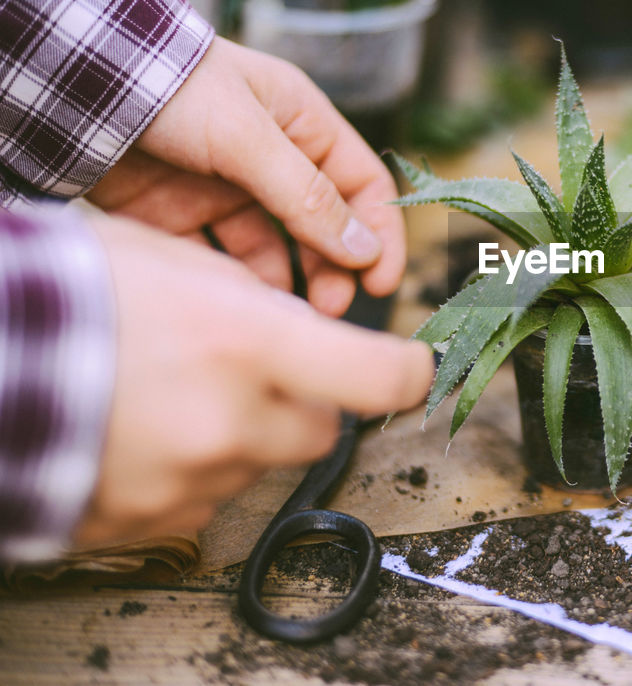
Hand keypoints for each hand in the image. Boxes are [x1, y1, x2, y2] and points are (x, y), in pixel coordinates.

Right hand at [73, 215, 433, 548]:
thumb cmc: (68, 289)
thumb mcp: (175, 262)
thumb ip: (254, 301)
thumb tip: (301, 326)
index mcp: (247, 344)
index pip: (378, 378)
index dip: (405, 373)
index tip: (410, 366)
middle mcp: (229, 421)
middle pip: (318, 429)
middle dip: (300, 399)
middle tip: (253, 370)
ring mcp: (185, 480)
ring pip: (255, 464)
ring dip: (237, 433)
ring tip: (167, 392)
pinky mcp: (142, 521)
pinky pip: (195, 499)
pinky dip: (185, 469)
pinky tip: (137, 429)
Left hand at [89, 37, 404, 316]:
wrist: (75, 85)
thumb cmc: (173, 89)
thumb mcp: (249, 137)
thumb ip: (306, 196)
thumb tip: (363, 250)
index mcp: (302, 124)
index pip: (361, 184)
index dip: (378, 233)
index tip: (380, 281)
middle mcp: (271, 159)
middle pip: (322, 225)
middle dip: (334, 268)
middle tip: (333, 308)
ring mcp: (226, 189)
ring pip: (274, 248)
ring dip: (288, 281)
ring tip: (287, 314)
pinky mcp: (181, 215)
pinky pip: (220, 259)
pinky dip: (235, 284)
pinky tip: (239, 304)